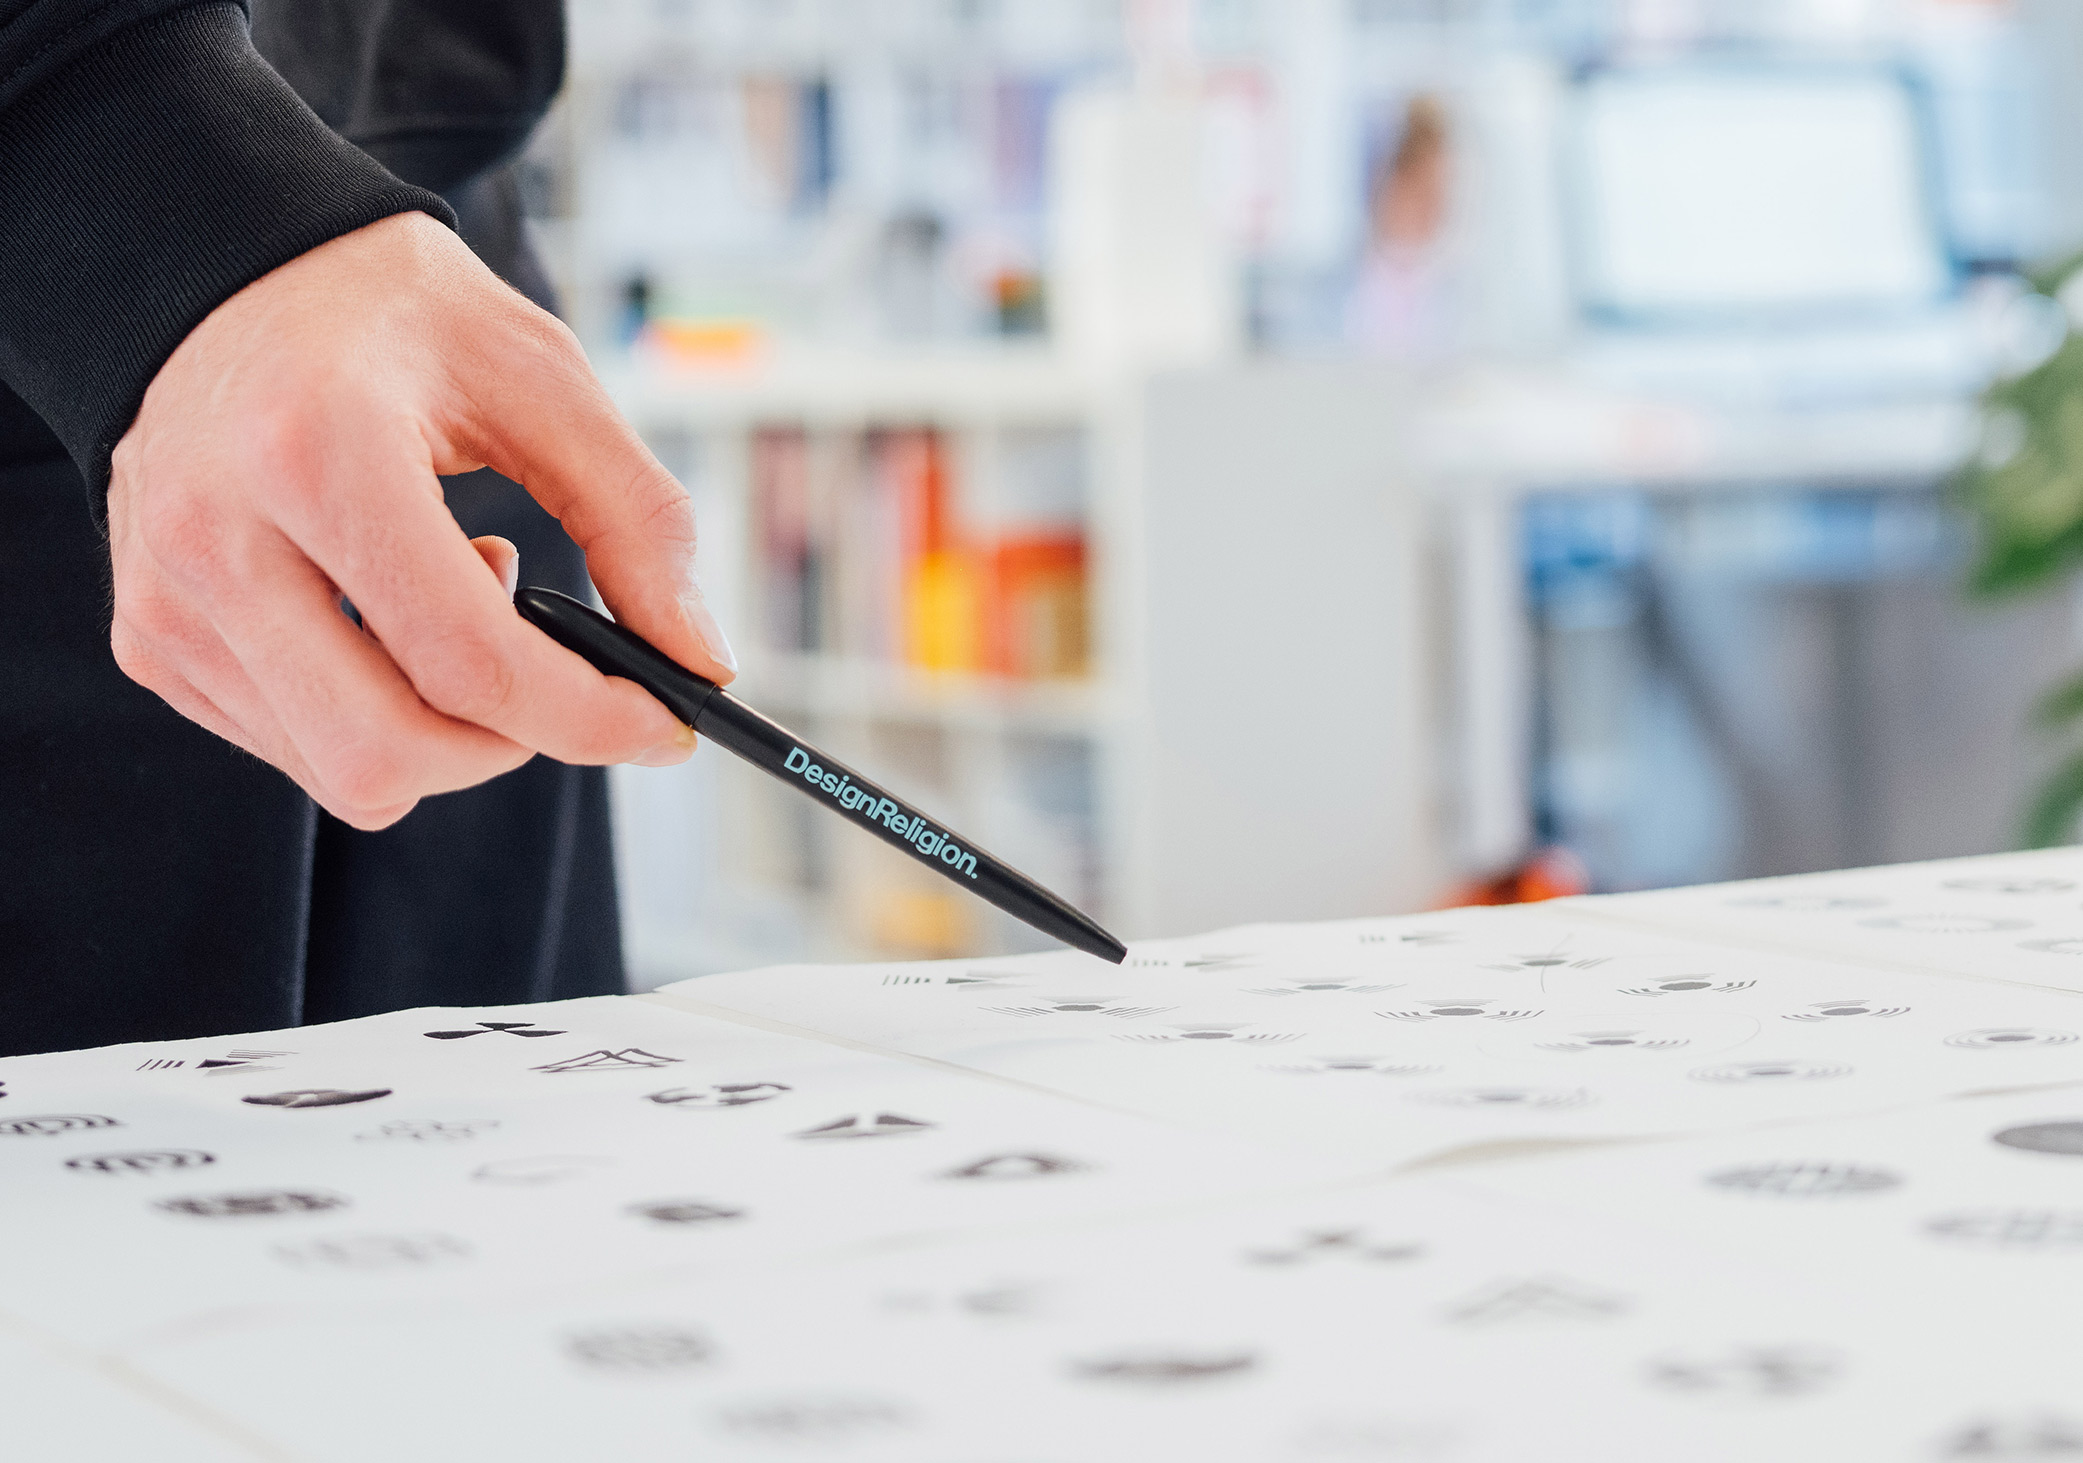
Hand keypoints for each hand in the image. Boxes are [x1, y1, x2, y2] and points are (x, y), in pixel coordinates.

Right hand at [106, 211, 734, 829]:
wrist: (222, 270)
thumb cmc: (390, 314)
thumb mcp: (543, 378)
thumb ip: (640, 520)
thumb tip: (700, 661)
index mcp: (318, 453)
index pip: (470, 662)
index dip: (589, 718)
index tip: (661, 722)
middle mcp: (216, 537)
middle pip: (389, 754)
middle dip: (509, 746)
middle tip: (556, 672)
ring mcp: (168, 598)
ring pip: (343, 773)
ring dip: (442, 726)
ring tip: (454, 597)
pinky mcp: (152, 637)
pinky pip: (294, 748)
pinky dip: (375, 713)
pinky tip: (388, 609)